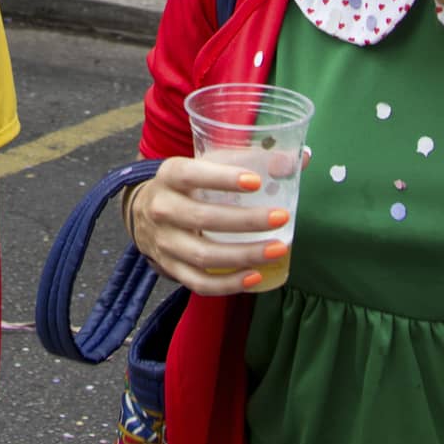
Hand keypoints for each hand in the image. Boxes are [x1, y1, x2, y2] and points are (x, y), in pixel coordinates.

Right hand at [127, 158, 292, 296]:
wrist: (143, 212)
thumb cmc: (188, 185)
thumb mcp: (204, 164)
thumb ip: (248, 161)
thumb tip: (299, 159)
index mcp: (169, 174)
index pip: (191, 175)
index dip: (222, 178)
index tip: (256, 182)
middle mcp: (161, 207)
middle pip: (202, 218)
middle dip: (245, 221)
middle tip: (281, 217)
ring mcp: (164, 242)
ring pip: (203, 255)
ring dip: (243, 254)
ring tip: (278, 248)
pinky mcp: (170, 268)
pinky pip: (199, 283)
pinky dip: (228, 283)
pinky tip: (255, 277)